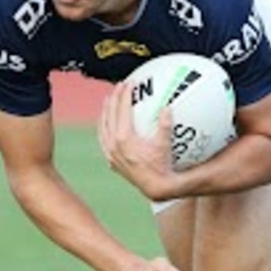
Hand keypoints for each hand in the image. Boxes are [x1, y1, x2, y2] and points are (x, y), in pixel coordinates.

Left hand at [98, 81, 175, 199]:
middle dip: (114, 98)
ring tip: (109, 101)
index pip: (121, 110)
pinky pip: (103, 139)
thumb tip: (167, 107)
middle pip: (109, 115)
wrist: (154, 187)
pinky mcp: (111, 161)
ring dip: (106, 112)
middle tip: (119, 87)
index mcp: (124, 138)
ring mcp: (110, 153)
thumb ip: (165, 125)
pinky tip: (108, 124)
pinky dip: (105, 128)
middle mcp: (113, 144)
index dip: (125, 94)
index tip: (128, 83)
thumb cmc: (161, 165)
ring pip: (103, 126)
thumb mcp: (164, 143)